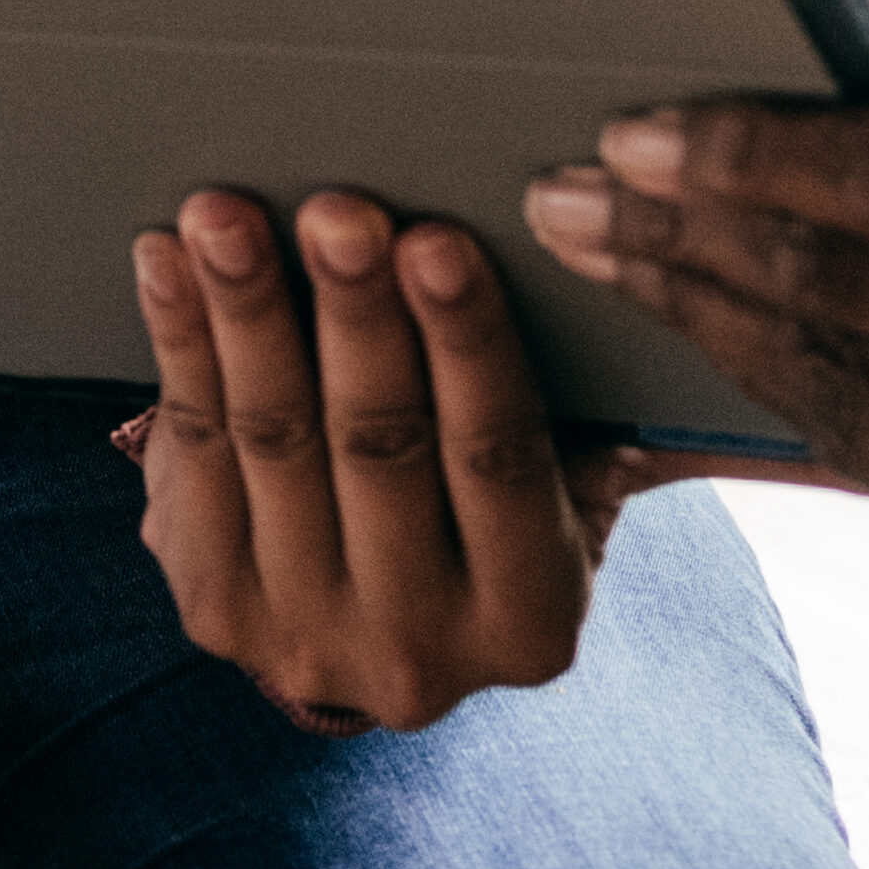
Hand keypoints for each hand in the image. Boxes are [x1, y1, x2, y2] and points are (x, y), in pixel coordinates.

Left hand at [124, 187, 599, 732]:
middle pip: (377, 450)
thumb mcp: (579, 481)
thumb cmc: (495, 502)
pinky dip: (177, 345)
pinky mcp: (213, 609)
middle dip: (352, 317)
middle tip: (334, 215)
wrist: (377, 609)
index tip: (436, 242)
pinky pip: (190, 457)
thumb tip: (700, 329)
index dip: (466, 345)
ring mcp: (303, 639)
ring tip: (225, 217)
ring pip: (272, 447)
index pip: (500, 459)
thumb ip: (625, 421)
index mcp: (531, 620)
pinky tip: (168, 261)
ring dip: (243, 316)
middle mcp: (418, 654)